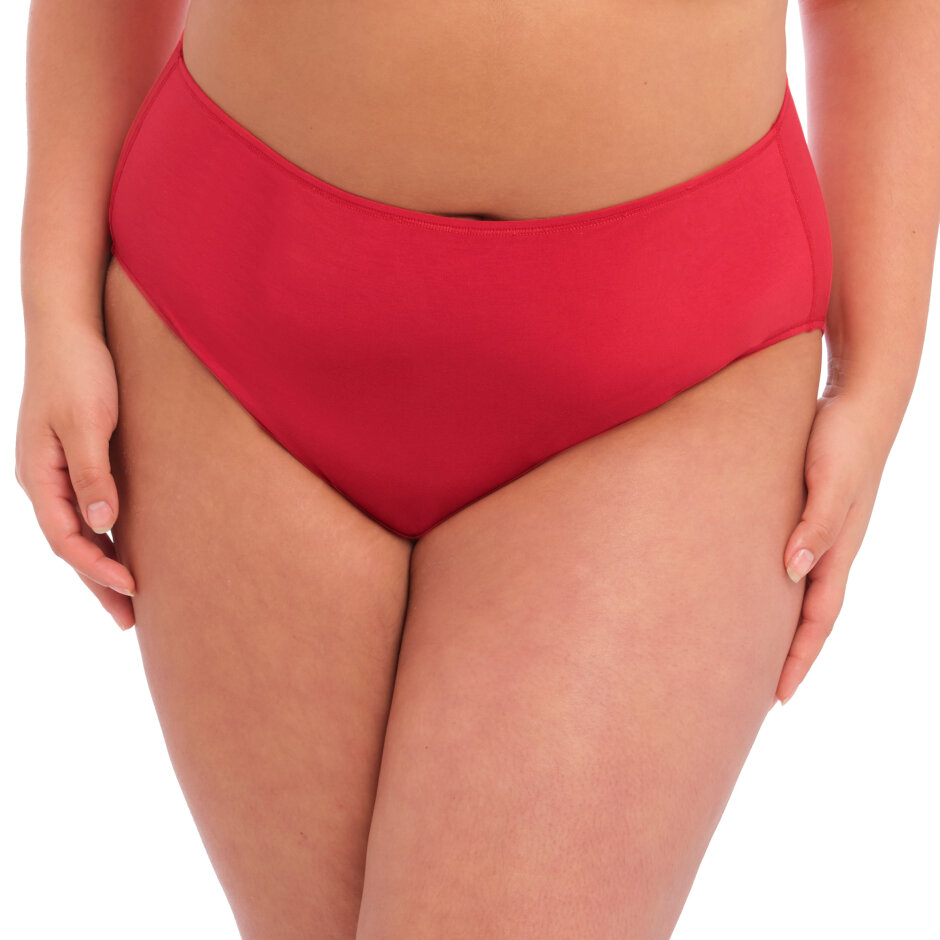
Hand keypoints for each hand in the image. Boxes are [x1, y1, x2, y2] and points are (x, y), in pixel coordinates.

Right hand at [15, 320, 135, 630]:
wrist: (68, 324)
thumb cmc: (78, 369)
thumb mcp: (87, 422)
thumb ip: (93, 475)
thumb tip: (102, 527)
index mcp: (38, 475)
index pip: (66, 539)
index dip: (97, 569)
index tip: (133, 590)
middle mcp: (42, 478)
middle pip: (70, 544)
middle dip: (98, 583)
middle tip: (129, 621)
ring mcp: (55, 469)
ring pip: (78, 529)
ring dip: (101, 563)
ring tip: (131, 596)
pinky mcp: (74, 455)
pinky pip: (86, 507)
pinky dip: (104, 534)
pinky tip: (124, 545)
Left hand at [776, 384, 895, 704]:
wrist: (861, 396)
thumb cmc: (844, 434)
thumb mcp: (830, 478)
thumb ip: (816, 523)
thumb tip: (792, 573)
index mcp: (840, 550)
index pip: (818, 620)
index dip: (799, 659)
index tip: (778, 698)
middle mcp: (833, 549)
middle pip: (810, 617)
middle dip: (790, 656)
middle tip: (762, 692)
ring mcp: (823, 532)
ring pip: (802, 593)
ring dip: (783, 626)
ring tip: (754, 652)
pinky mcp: (809, 512)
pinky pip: (794, 563)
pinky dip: (779, 588)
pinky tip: (758, 589)